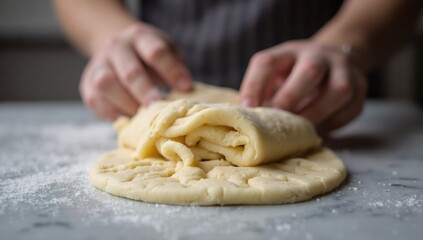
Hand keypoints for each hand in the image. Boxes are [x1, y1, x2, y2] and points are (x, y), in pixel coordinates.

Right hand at [80, 23, 192, 119]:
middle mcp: (116, 47)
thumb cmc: (149, 56)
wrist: (116, 49)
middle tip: (159, 108)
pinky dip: (112, 113)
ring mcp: (98, 64)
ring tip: (143, 117)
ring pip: (107, 85)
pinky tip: (128, 119)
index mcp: (140, 36)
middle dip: (146, 93)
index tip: (186, 88)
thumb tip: (186, 90)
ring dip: (127, 104)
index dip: (171, 72)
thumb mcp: (168, 52)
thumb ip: (177, 67)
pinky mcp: (87, 83)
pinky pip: (96, 101)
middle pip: (130, 72)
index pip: (155, 52)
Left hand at [239, 40, 366, 133]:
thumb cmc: (294, 75)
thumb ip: (261, 93)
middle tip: (277, 121)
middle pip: (310, 71)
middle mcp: (318, 55)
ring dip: (316, 115)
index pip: (267, 63)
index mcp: (289, 52)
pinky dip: (332, 124)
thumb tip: (247, 120)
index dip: (254, 86)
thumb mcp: (275, 75)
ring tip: (299, 132)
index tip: (247, 109)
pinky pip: (349, 109)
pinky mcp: (361, 88)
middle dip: (291, 100)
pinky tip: (317, 132)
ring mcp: (344, 69)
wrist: (334, 60)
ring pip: (338, 91)